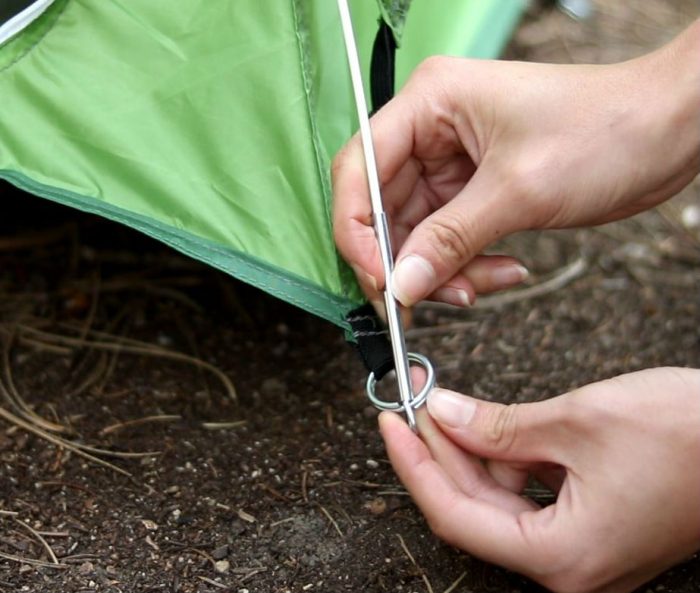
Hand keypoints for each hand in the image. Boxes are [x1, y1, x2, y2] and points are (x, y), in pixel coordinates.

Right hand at [332, 20, 699, 308]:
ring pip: (416, 232)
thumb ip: (450, 240)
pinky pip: (449, 239)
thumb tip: (400, 285)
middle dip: (404, 261)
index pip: (359, 170)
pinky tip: (503, 272)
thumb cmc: (606, 129)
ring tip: (480, 287)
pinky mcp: (473, 188)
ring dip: (442, 270)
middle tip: (419, 302)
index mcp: (430, 103)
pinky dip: (467, 265)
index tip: (376, 279)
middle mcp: (431, 130)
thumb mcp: (518, 190)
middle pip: (382, 208)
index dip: (356, 229)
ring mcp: (451, 161)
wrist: (670, 130)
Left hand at [380, 368, 699, 592]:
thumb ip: (498, 426)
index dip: (414, 465)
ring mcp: (581, 550)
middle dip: (440, 451)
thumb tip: (443, 414)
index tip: (389, 422)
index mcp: (562, 557)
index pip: (455, 515)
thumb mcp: (576, 421)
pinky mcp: (592, 526)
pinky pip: (529, 496)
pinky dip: (504, 458)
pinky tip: (487, 424)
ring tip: (444, 403)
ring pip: (499, 500)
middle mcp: (569, 568)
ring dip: (470, 452)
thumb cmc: (686, 434)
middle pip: (474, 508)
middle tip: (415, 400)